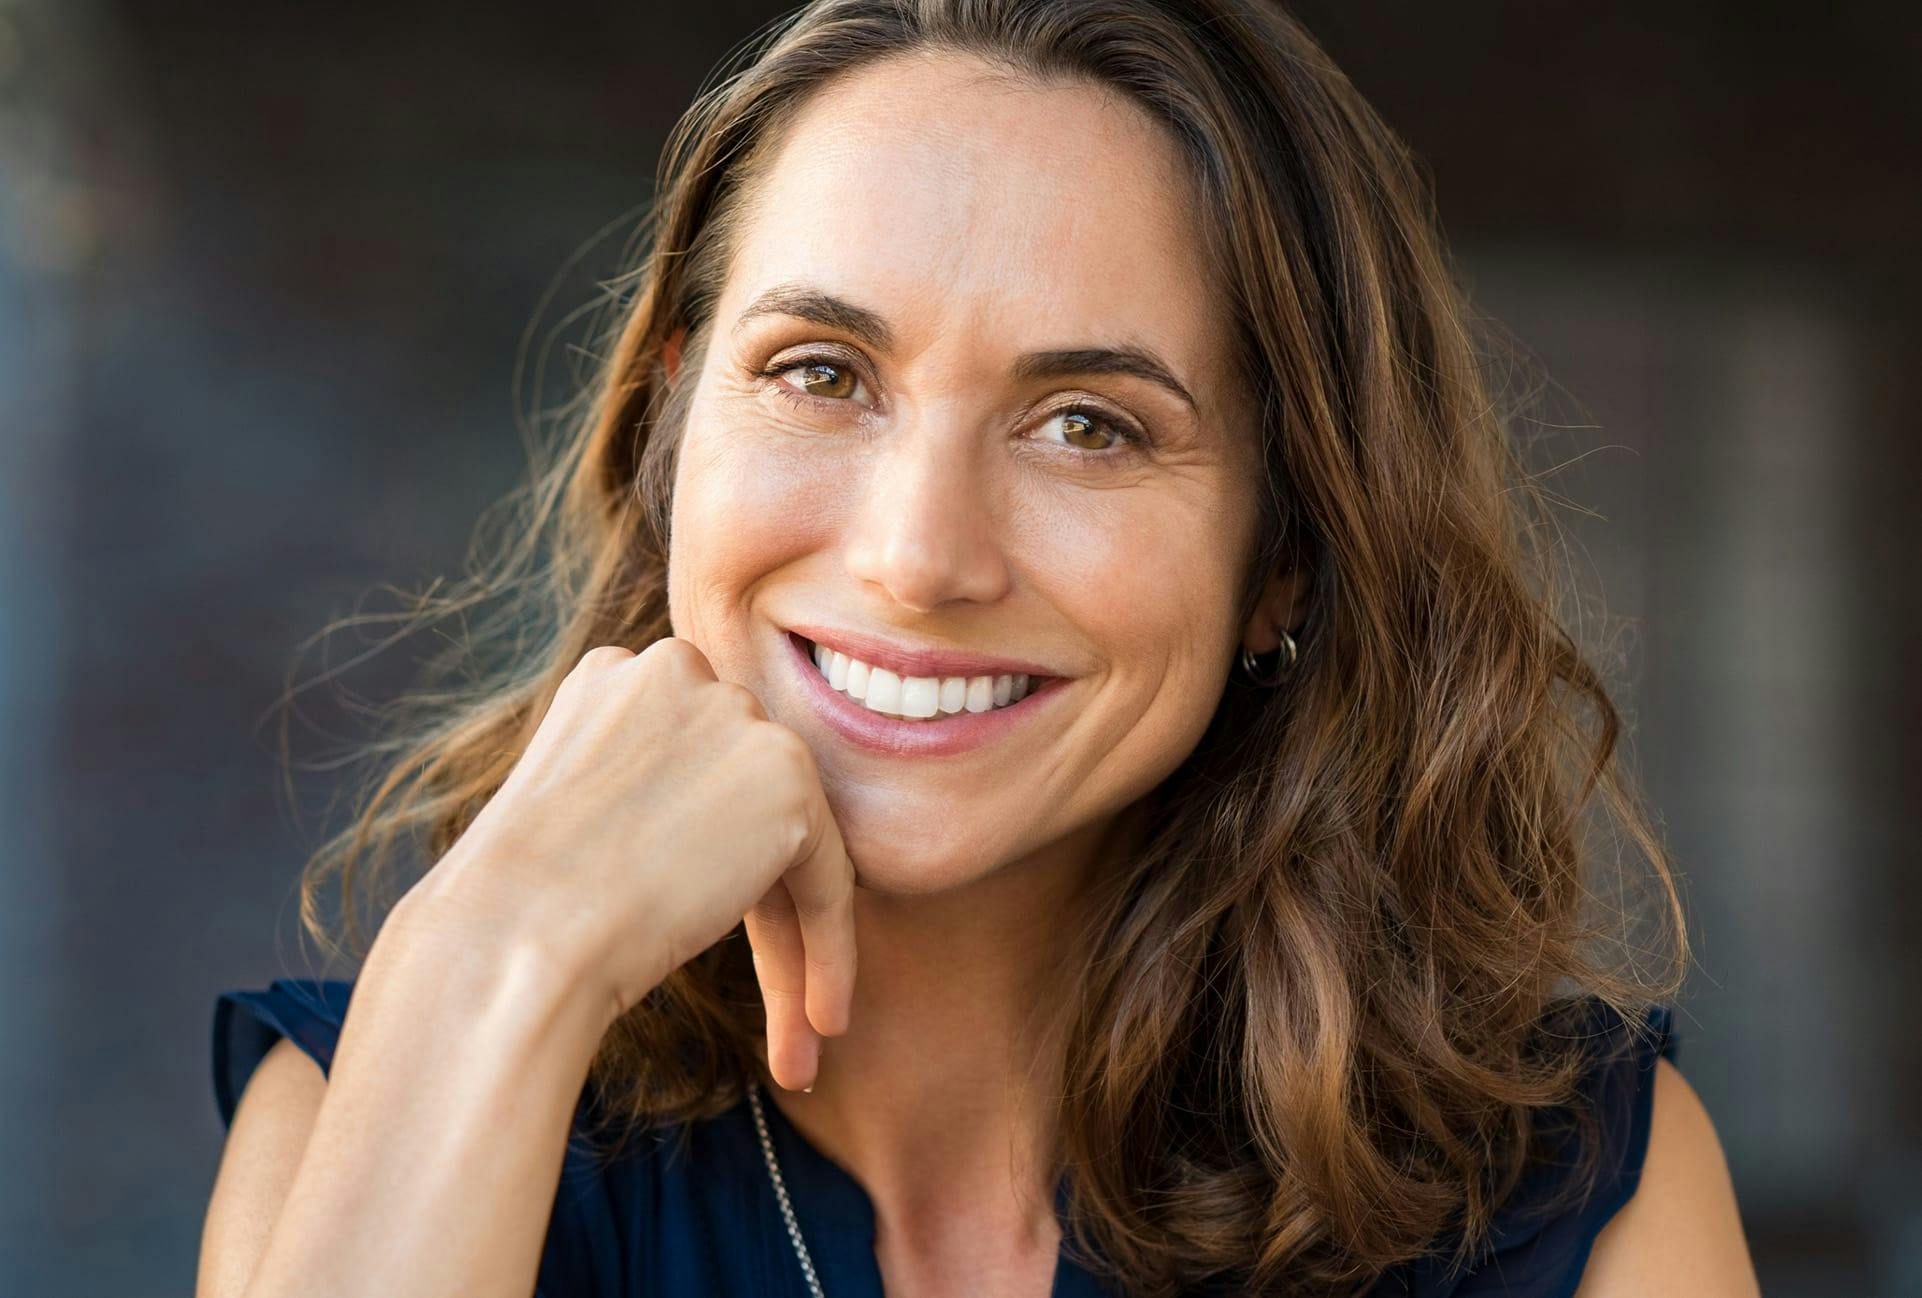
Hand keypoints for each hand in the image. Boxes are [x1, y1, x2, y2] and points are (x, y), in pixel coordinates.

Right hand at [408, 636, 856, 1090]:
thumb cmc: (515, 906)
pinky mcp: (786, 776)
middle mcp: (680, 672)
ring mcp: (736, 717)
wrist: (513, 935)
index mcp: (617, 675)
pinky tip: (823, 1023)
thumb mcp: (573, 815)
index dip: (702, 861)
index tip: (693, 930)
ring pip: (790, 843)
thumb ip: (646, 796)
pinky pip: (828, 879)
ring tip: (799, 1034)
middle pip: (743, 804)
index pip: (693, 772)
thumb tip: (702, 834)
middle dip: (754, 904)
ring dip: (794, 943)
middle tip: (773, 1006)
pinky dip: (831, 952)